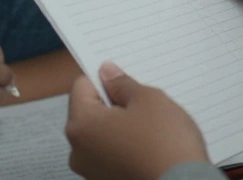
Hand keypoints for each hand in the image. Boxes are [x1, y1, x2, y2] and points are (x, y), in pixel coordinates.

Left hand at [65, 63, 208, 179]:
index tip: (125, 81)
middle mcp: (77, 151)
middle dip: (114, 104)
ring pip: (102, 133)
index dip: (104, 79)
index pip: (82, 86)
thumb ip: (122, 83)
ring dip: (121, 125)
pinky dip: (127, 146)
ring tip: (151, 127)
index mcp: (80, 125)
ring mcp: (91, 170)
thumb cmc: (165, 144)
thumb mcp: (148, 99)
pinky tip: (150, 146)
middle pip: (90, 112)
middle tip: (144, 104)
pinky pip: (112, 153)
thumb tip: (107, 73)